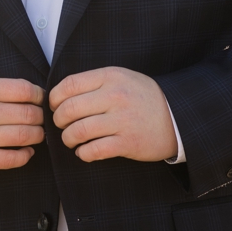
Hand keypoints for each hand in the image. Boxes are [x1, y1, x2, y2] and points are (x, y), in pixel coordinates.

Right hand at [0, 78, 44, 169]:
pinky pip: (12, 160)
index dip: (40, 95)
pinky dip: (26, 155)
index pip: (26, 90)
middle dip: (41, 116)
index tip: (40, 99)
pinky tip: (27, 149)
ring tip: (36, 132)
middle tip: (41, 117)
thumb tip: (33, 94)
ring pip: (26, 136)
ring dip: (38, 134)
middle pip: (30, 114)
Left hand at [50, 67, 177, 162]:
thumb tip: (60, 96)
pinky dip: (83, 154)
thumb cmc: (144, 98)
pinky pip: (92, 151)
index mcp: (112, 77)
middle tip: (63, 125)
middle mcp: (116, 96)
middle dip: (59, 121)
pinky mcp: (128, 142)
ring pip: (77, 132)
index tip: (55, 106)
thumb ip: (95, 83)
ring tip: (73, 140)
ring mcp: (122, 120)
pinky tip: (86, 151)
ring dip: (68, 139)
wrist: (177, 116)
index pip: (68, 85)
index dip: (54, 98)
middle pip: (68, 110)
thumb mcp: (123, 78)